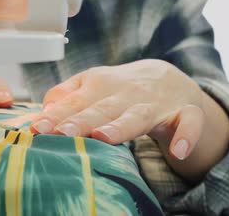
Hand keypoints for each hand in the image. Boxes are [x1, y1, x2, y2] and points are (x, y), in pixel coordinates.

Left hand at [30, 59, 228, 181]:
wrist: (169, 78)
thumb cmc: (120, 88)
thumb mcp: (90, 85)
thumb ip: (65, 96)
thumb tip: (43, 112)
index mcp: (101, 85)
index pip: (76, 101)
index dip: (57, 115)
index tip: (39, 128)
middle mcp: (127, 93)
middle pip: (102, 108)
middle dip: (83, 120)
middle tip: (63, 133)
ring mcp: (157, 104)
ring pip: (138, 115)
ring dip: (122, 125)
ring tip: (104, 137)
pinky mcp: (185, 114)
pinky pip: (188, 124)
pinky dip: (186, 135)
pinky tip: (178, 150)